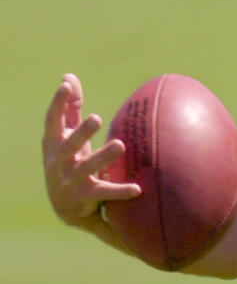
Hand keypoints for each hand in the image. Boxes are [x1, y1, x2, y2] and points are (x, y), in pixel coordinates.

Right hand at [42, 74, 140, 228]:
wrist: (64, 206)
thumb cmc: (69, 161)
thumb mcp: (67, 136)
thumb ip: (70, 109)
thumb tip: (68, 77)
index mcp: (53, 144)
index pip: (52, 121)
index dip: (58, 103)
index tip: (65, 86)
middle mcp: (58, 162)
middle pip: (68, 145)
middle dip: (81, 132)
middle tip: (97, 118)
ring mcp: (69, 180)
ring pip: (87, 168)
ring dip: (103, 157)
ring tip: (120, 144)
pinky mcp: (83, 197)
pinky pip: (104, 192)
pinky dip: (120, 191)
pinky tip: (137, 188)